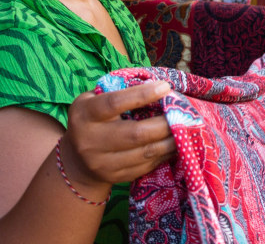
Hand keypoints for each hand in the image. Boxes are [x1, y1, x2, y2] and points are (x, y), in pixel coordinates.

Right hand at [59, 81, 176, 194]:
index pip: (114, 103)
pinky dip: (165, 153)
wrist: (77, 161)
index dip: (141, 95)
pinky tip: (176, 143)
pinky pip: (147, 165)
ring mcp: (103, 163)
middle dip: (164, 123)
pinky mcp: (117, 178)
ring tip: (187, 128)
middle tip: (183, 113)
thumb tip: (159, 86)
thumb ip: (120, 91)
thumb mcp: (95, 99)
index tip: (165, 87)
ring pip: (145, 152)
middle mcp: (91, 142)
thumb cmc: (94, 119)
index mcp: (85, 115)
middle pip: (135, 134)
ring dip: (171, 140)